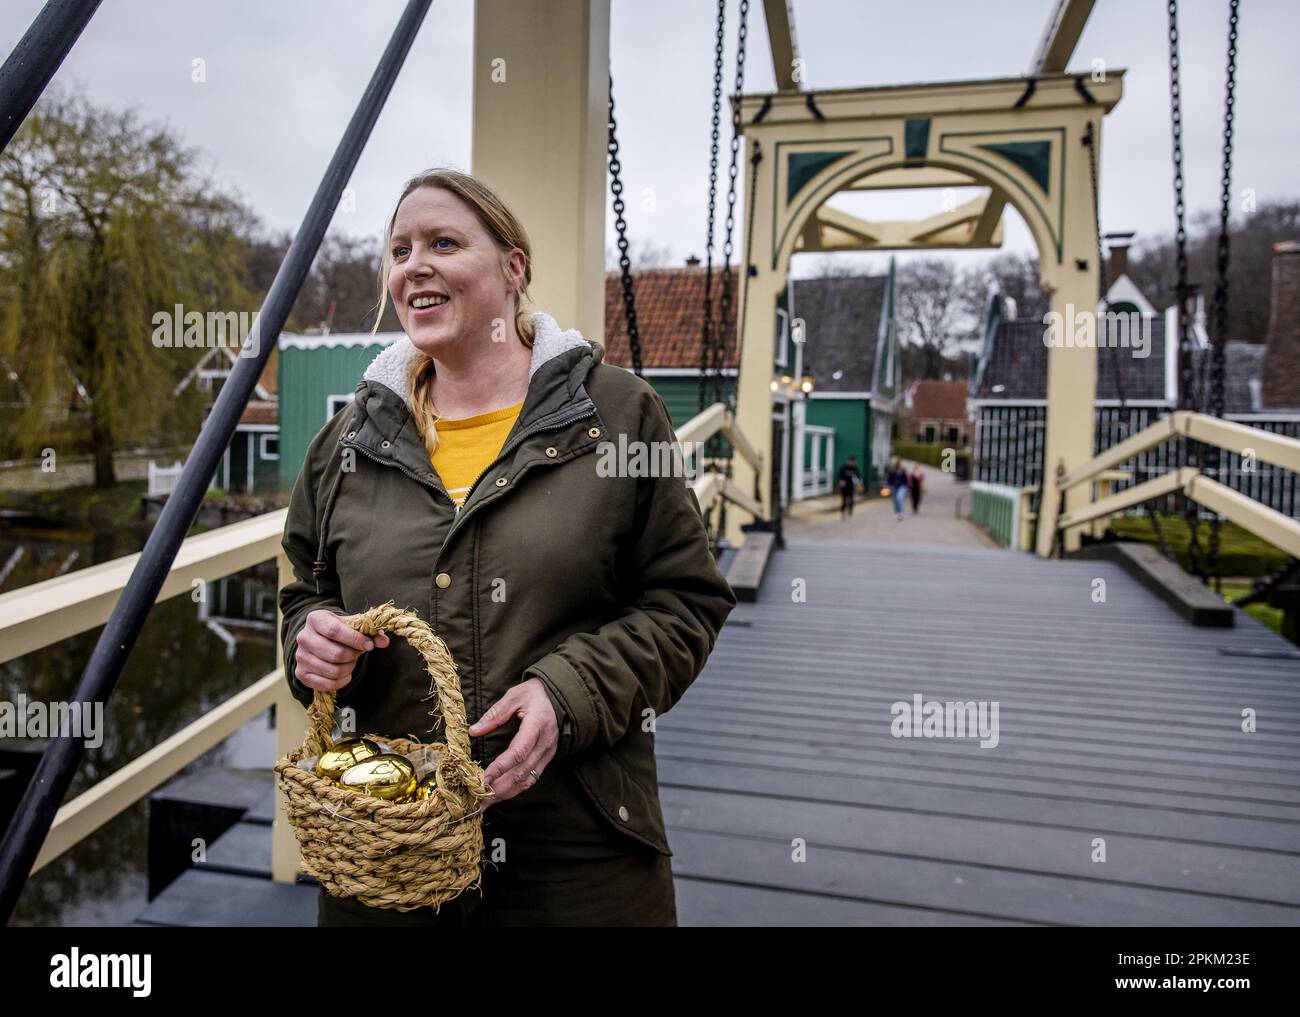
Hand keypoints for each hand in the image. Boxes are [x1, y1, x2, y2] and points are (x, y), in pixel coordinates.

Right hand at [293, 609, 389, 692]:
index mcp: (315, 619)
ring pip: (333, 670)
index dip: (355, 640)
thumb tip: (384, 641)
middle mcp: (303, 637)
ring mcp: (300, 657)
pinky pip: (327, 684)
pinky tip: (346, 673)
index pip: (335, 631)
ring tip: (351, 661)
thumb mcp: (353, 625)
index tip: (369, 645)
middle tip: (359, 653)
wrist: (321, 639)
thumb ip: (371, 632)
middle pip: (335, 654)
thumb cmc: (340, 631)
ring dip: (349, 668)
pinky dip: (342, 681)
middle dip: (354, 656)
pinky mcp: (301, 674)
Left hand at [469, 677, 559, 808]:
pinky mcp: (548, 758)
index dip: (501, 767)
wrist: (562, 696)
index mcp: (537, 725)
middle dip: (500, 788)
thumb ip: (495, 714)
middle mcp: (545, 743)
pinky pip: (532, 778)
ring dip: (507, 793)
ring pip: (527, 779)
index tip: (484, 778)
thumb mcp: (515, 696)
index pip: (518, 751)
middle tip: (479, 800)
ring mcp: (548, 752)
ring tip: (487, 803)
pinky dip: (517, 789)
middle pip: (522, 772)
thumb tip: (474, 731)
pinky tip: (502, 794)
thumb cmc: (536, 693)